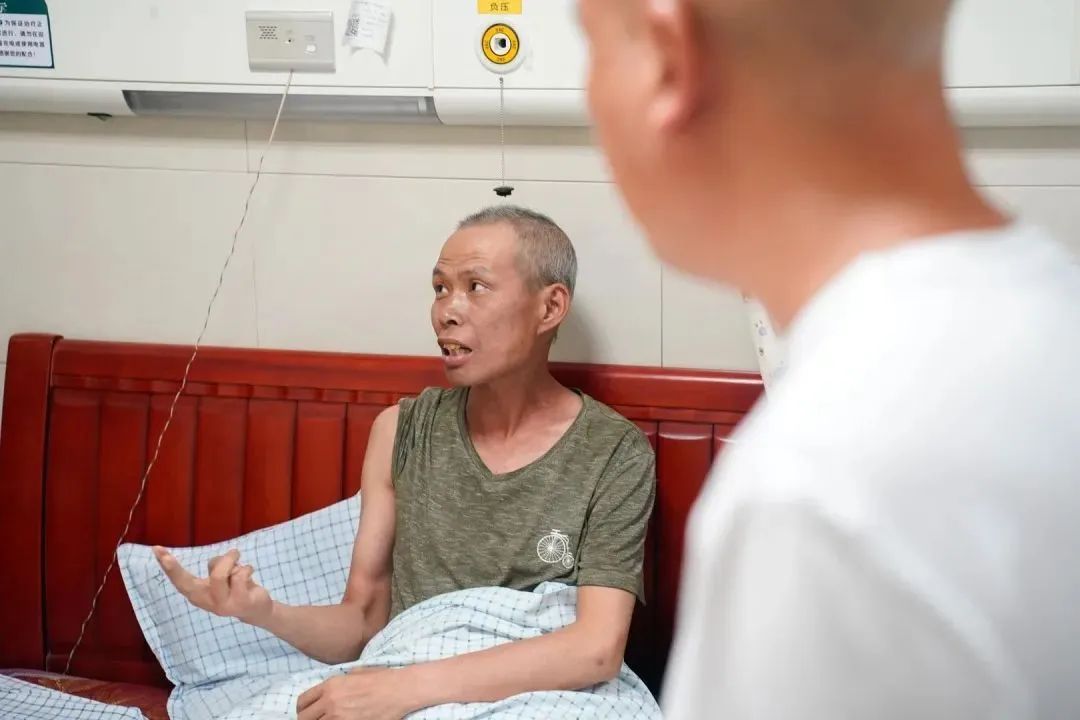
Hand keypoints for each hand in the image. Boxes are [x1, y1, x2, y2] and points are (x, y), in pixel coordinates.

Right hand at [152, 546, 273, 626]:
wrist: (257, 609)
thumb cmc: (235, 588)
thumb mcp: (220, 578)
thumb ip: (214, 569)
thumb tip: (216, 563)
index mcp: (198, 594)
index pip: (178, 580)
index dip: (167, 566)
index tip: (156, 549)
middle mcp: (206, 602)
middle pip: (187, 582)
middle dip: (174, 567)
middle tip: (159, 549)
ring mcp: (222, 605)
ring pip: (219, 574)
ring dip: (230, 559)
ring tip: (236, 556)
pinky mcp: (240, 603)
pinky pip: (240, 576)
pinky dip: (246, 567)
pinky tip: (249, 572)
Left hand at [297, 667, 417, 719]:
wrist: (400, 690)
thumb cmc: (381, 678)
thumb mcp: (355, 672)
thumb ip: (338, 683)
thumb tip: (329, 692)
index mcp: (331, 685)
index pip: (303, 701)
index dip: (302, 708)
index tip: (306, 711)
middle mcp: (331, 702)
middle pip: (304, 718)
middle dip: (306, 719)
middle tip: (314, 719)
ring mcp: (341, 717)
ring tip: (329, 719)